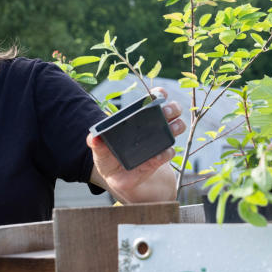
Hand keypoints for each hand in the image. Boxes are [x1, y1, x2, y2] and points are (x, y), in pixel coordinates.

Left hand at [88, 88, 184, 202]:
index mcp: (138, 118)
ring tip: (170, 130)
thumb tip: (94, 137)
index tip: (159, 94)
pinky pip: (170, 152)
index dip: (159, 94)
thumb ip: (96, 143)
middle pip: (172, 110)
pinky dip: (166, 152)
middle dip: (173, 108)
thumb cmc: (108, 159)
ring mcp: (159, 141)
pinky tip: (158, 156)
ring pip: (178, 126)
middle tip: (165, 113)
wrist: (117, 178)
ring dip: (177, 126)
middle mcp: (153, 126)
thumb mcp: (100, 151)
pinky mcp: (160, 158)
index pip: (154, 99)